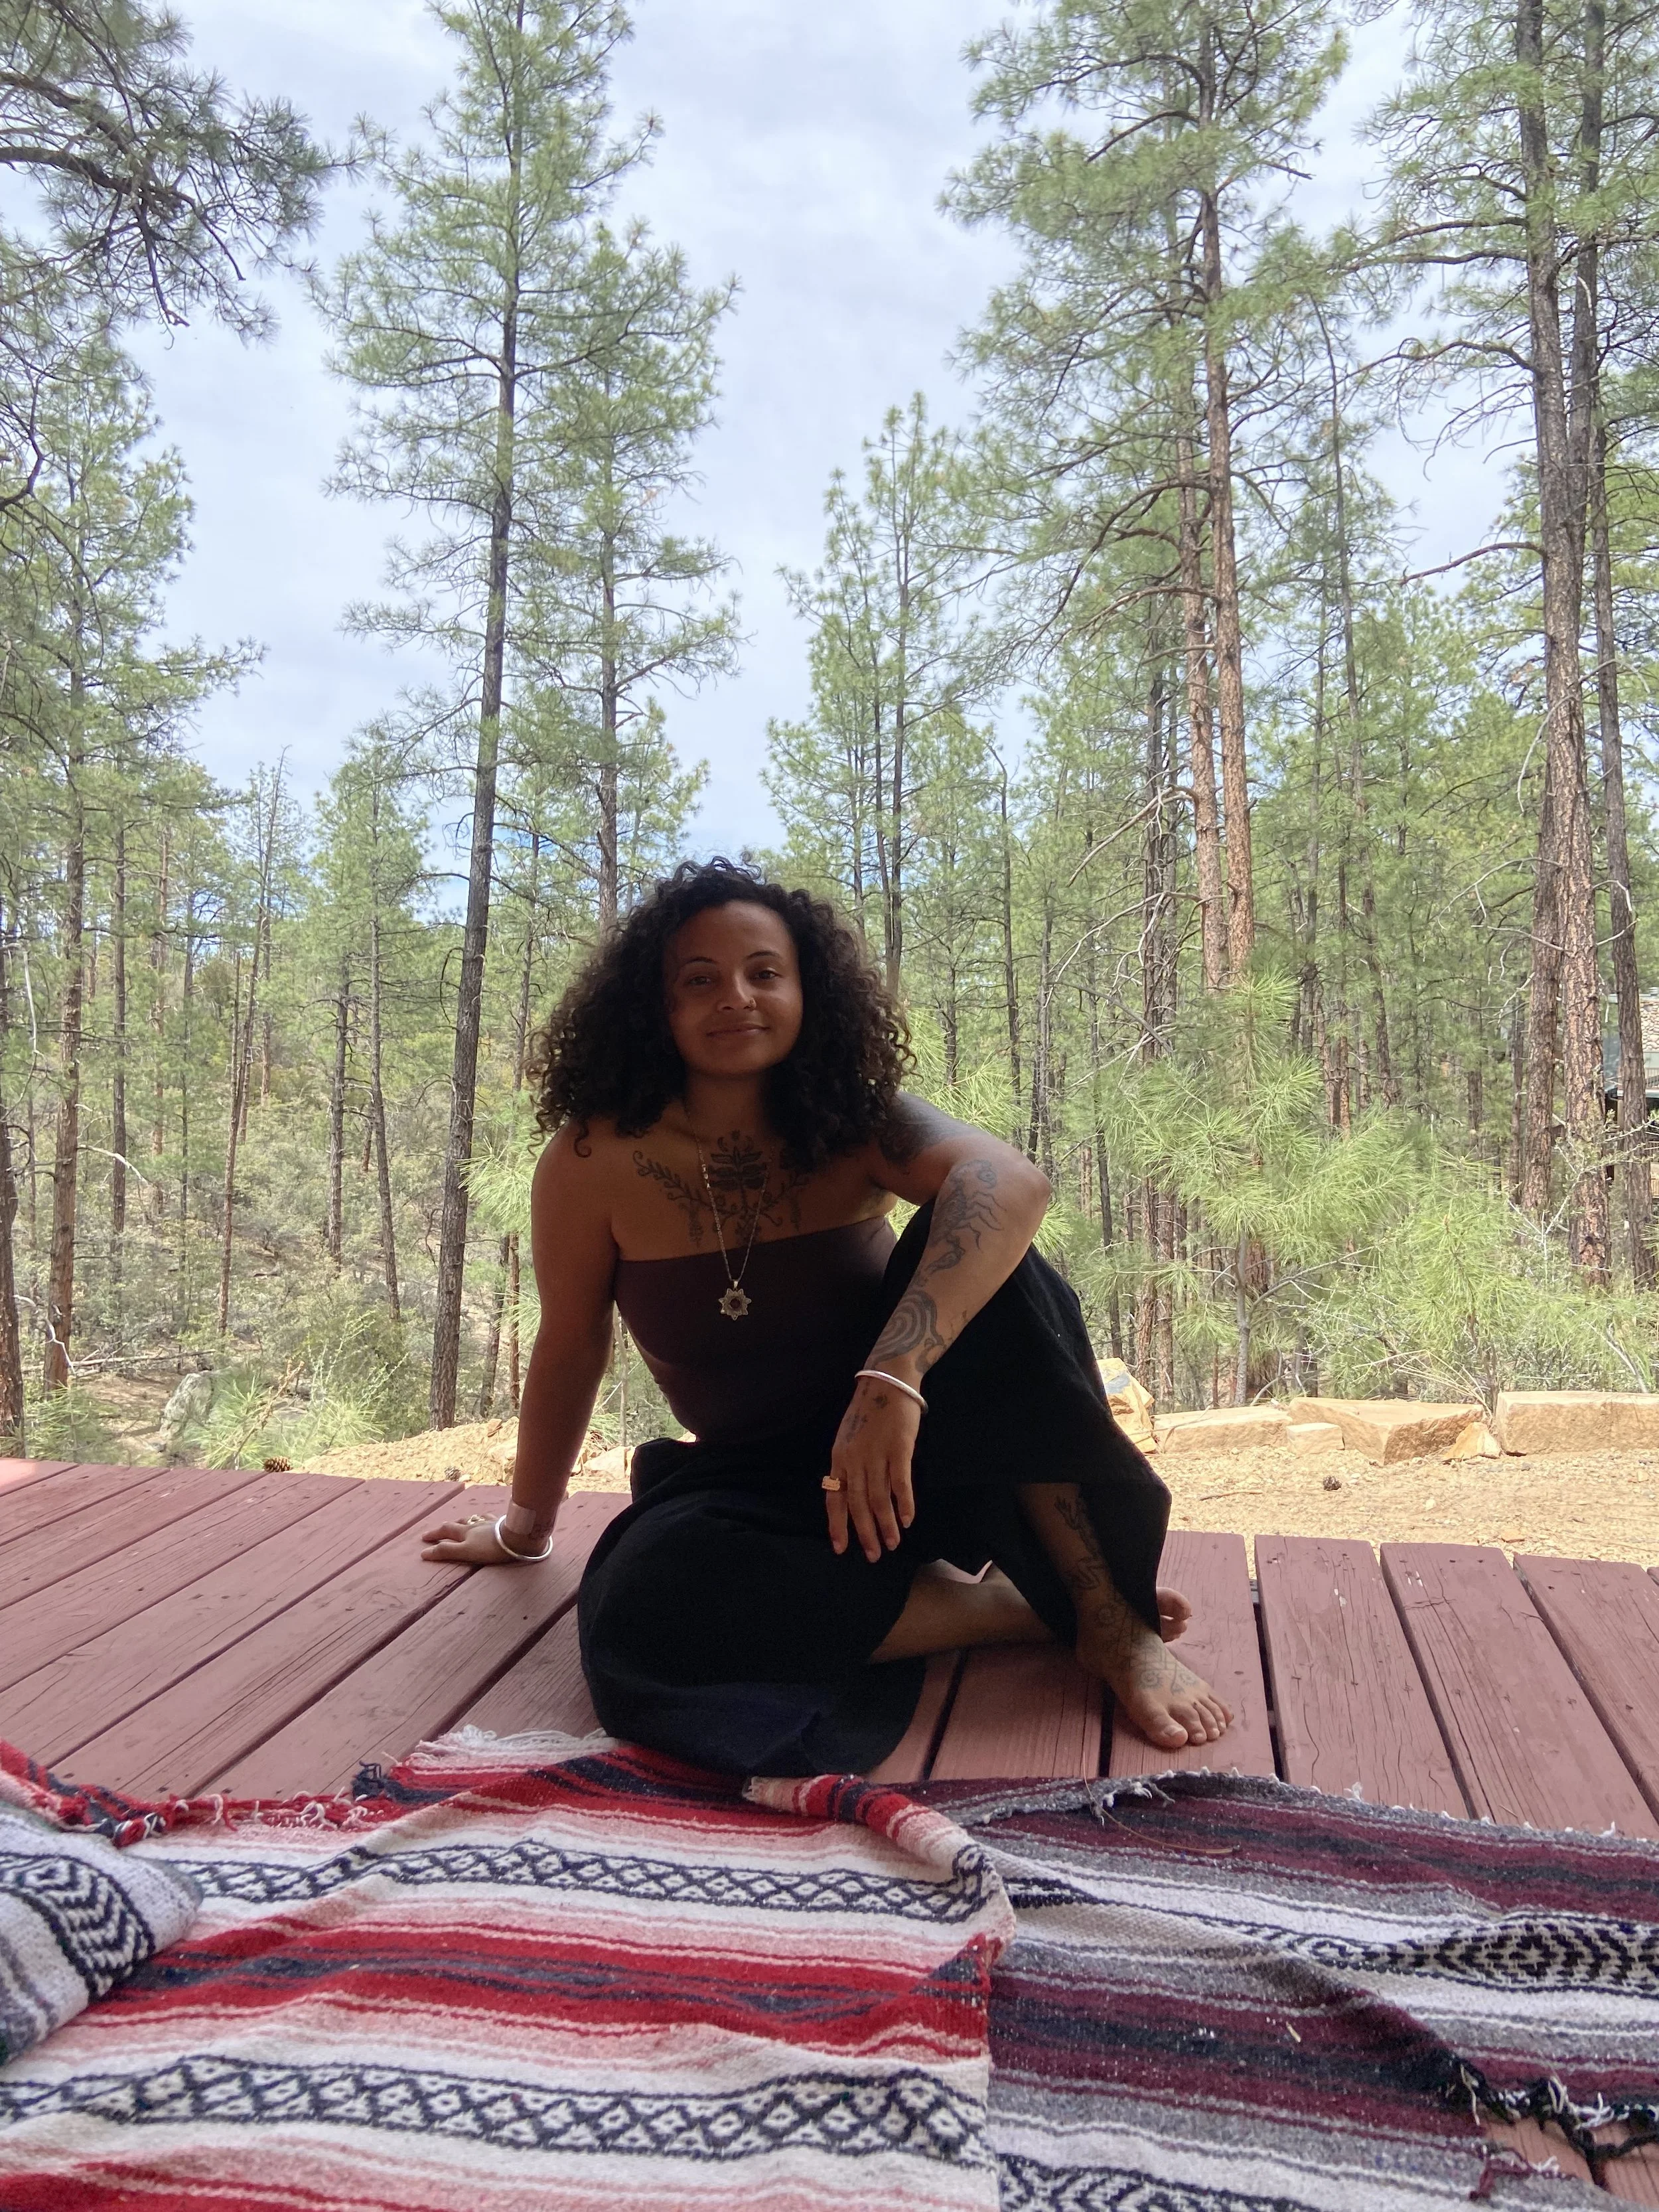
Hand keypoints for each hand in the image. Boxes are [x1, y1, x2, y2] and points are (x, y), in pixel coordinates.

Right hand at [420, 1512, 552, 1565]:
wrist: (517, 1537)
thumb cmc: (490, 1547)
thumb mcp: (465, 1552)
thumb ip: (445, 1552)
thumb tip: (423, 1553)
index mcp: (465, 1532)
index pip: (445, 1531)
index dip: (434, 1534)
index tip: (424, 1538)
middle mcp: (475, 1525)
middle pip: (457, 1523)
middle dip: (446, 1527)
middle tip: (439, 1530)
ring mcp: (489, 1522)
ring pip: (473, 1519)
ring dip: (464, 1521)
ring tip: (461, 1522)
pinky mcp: (502, 1523)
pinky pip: (489, 1518)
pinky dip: (483, 1518)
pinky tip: (486, 1519)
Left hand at [826, 1375, 920, 1561]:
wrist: (888, 1382)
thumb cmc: (869, 1412)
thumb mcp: (849, 1439)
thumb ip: (849, 1466)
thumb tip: (853, 1497)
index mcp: (839, 1458)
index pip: (834, 1498)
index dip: (837, 1525)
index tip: (841, 1549)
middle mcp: (854, 1459)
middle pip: (858, 1504)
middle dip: (865, 1533)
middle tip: (874, 1555)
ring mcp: (876, 1454)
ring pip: (879, 1498)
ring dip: (886, 1524)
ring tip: (893, 1543)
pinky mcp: (899, 1449)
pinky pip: (900, 1483)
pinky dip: (904, 1503)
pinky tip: (908, 1519)